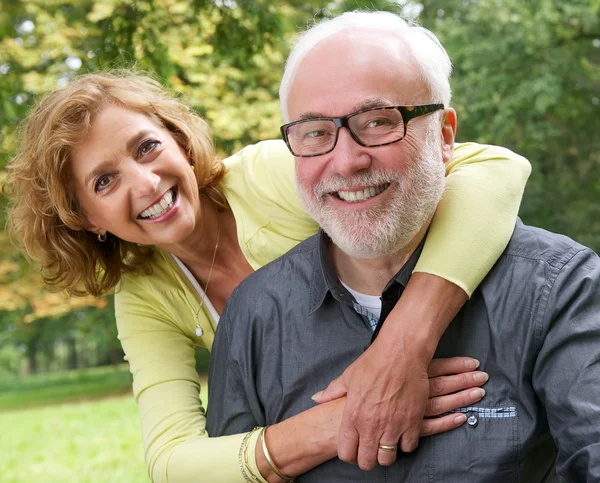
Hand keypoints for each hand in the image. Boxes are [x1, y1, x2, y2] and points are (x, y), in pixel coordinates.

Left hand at [312, 335, 429, 469]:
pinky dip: (405, 444)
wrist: (401, 352)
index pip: (346, 453)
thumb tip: (316, 398)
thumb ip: (332, 392)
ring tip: (386, 444)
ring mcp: (393, 426)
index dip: (349, 455)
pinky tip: (401, 434)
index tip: (354, 450)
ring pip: (388, 459)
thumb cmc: (374, 362)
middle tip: (370, 450)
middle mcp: (371, 425)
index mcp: (353, 415)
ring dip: (386, 454)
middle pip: (367, 462)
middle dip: (367, 459)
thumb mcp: (348, 376)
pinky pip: (408, 447)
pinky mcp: (412, 422)